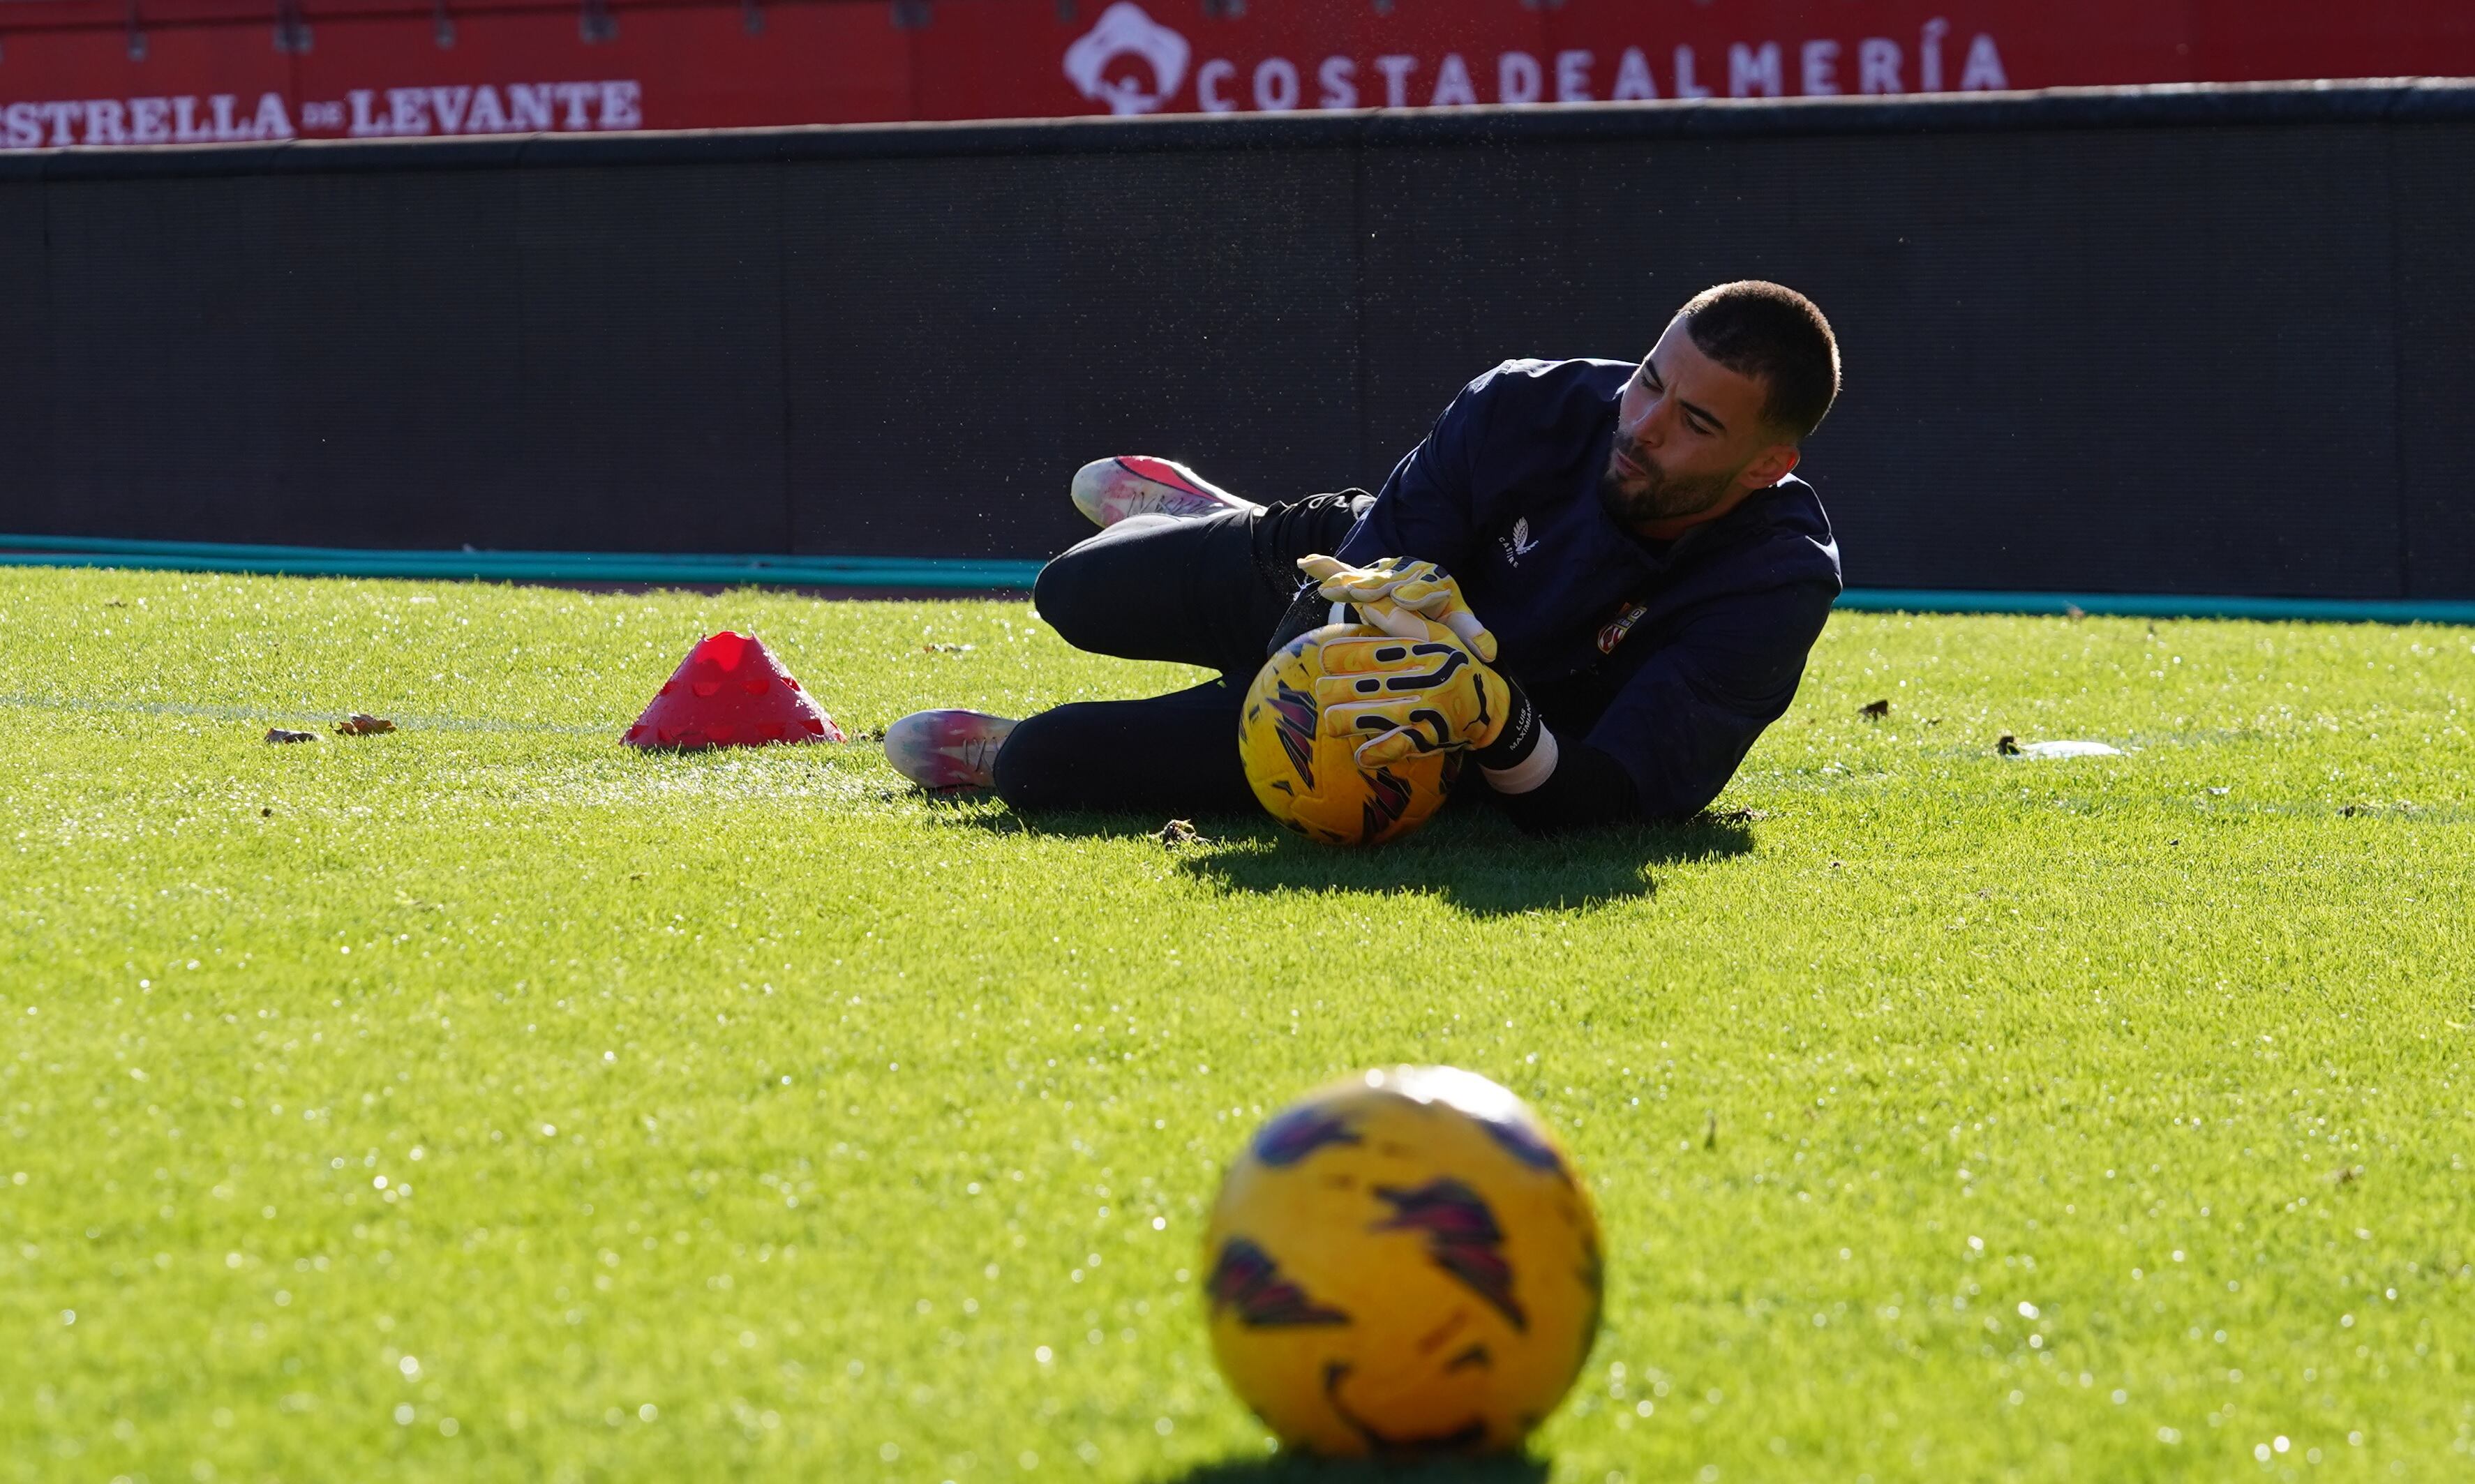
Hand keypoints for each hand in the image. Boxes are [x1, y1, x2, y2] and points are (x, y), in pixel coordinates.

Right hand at [1294, 555, 1497, 662]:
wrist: (1421, 588)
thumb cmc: (1438, 609)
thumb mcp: (1456, 619)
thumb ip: (1471, 633)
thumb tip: (1488, 652)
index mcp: (1429, 581)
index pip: (1424, 587)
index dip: (1416, 593)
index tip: (1406, 599)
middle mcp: (1402, 575)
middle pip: (1388, 581)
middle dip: (1375, 587)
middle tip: (1361, 592)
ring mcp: (1378, 576)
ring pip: (1362, 578)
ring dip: (1346, 582)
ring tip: (1331, 588)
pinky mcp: (1359, 580)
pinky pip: (1340, 571)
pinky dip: (1324, 567)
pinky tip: (1304, 562)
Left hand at [1308, 622, 1514, 767]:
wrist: (1491, 706)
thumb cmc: (1455, 665)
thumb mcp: (1437, 635)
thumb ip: (1401, 621)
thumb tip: (1366, 603)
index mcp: (1421, 651)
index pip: (1370, 652)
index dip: (1340, 656)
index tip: (1325, 659)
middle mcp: (1424, 679)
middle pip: (1363, 685)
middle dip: (1334, 690)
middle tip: (1321, 693)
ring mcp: (1427, 710)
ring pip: (1372, 716)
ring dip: (1344, 721)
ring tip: (1331, 720)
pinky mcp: (1431, 737)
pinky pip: (1396, 747)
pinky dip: (1375, 753)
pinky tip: (1360, 756)